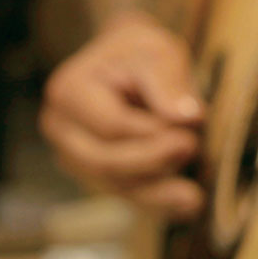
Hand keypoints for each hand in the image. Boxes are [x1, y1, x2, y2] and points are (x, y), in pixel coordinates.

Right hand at [40, 11, 205, 218]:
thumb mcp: (158, 51)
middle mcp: (63, 130)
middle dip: (152, 162)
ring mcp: (75, 157)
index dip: (151, 132)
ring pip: (115, 184)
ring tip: (194, 197)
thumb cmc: (142, 53)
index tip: (190, 127)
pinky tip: (188, 207)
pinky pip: (126, 193)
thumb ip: (169, 82)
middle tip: (193, 149)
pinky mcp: (96, 174)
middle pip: (105, 161)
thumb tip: (188, 117)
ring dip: (157, 193)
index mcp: (69, 93)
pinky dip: (157, 202)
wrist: (129, 61)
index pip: (111, 125)